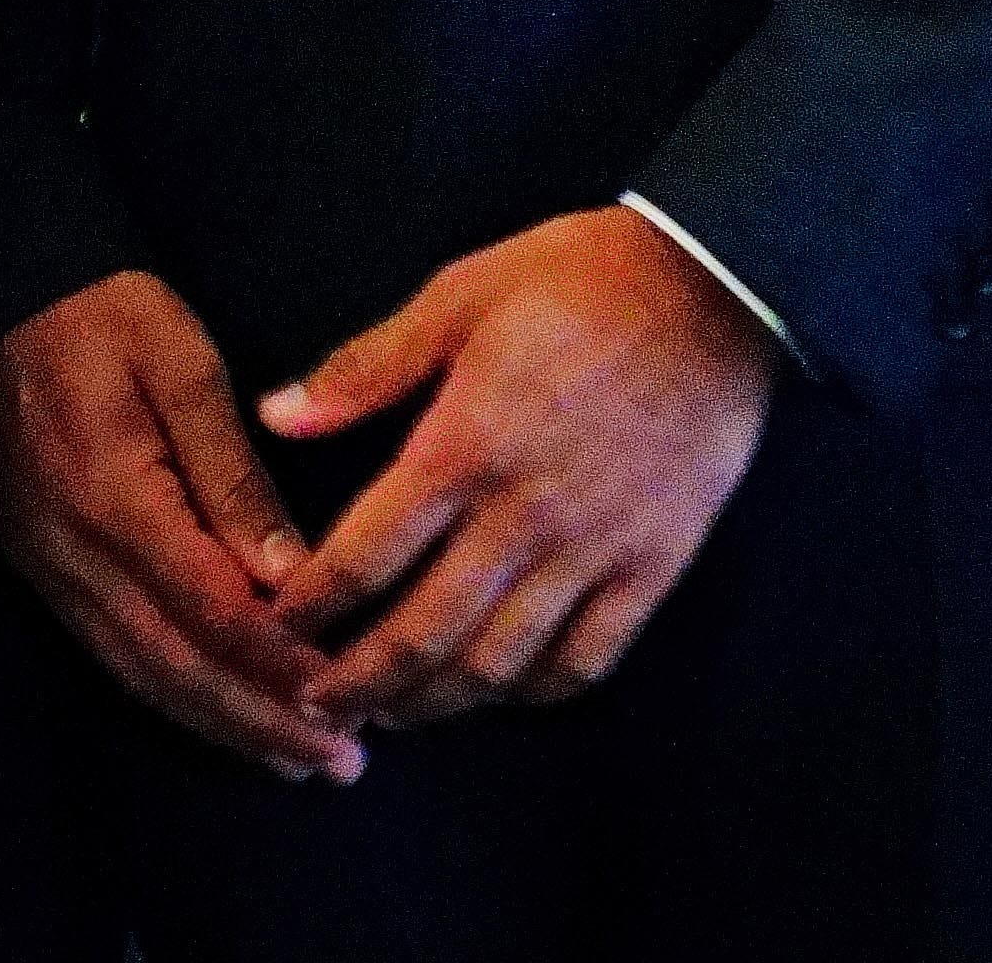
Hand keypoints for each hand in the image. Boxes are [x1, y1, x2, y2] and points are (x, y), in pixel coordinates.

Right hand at [0, 270, 363, 783]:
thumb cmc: (103, 314)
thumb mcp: (184, 367)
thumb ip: (233, 476)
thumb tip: (290, 576)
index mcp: (114, 500)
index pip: (209, 610)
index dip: (278, 667)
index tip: (346, 704)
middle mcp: (75, 554)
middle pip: (174, 664)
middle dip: (258, 721)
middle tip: (338, 765)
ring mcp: (50, 569)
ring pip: (140, 672)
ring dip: (220, 724)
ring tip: (296, 759)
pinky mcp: (42, 569)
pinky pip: (112, 653)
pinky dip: (172, 695)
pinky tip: (220, 715)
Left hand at [260, 207, 777, 725]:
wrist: (715, 284)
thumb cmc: (580, 279)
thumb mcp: (459, 296)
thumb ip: (367, 367)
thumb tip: (276, 414)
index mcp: (465, 445)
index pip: (365, 553)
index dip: (314, 603)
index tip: (280, 624)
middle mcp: (525, 513)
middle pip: (425, 630)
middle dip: (361, 680)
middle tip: (319, 703)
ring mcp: (596, 549)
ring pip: (501, 662)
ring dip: (437, 701)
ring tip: (395, 712)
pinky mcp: (655, 566)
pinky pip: (589, 659)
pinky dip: (536, 692)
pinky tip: (502, 693)